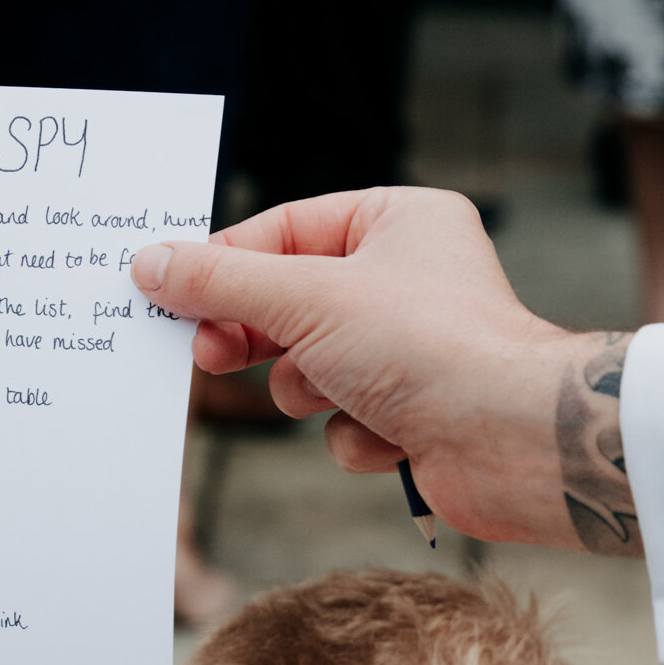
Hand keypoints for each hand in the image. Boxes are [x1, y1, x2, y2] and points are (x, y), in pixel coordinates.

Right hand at [129, 187, 638, 554]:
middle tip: (208, 353)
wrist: (512, 442)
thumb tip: (151, 264)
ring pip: (309, 367)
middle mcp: (407, 278)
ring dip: (309, 388)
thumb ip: (221, 282)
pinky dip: (352, 431)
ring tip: (335, 392)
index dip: (226, 262)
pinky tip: (389, 432)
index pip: (286, 228)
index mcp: (398, 222)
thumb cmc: (431, 347)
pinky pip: (341, 417)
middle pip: (290, 300)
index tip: (169, 291)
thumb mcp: (305, 299)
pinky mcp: (411, 410)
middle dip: (256, 334)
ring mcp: (409, 348)